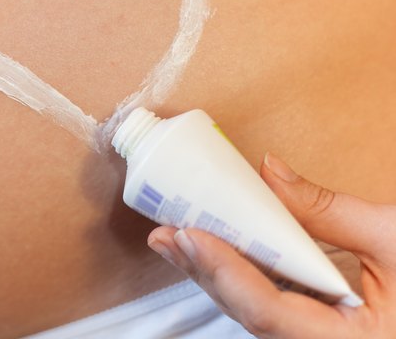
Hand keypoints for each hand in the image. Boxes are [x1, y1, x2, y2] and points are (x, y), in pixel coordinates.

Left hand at [147, 152, 395, 337]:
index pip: (271, 314)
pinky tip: (222, 253)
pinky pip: (274, 309)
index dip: (225, 273)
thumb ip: (331, 212)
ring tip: (180, 241)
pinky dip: (245, 278)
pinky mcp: (322, 331)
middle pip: (252, 316)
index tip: (190, 235)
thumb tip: (268, 173)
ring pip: (257, 314)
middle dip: (205, 272)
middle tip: (165, 235)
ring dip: (217, 275)